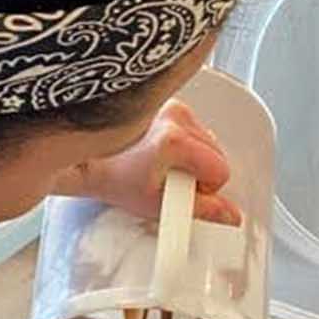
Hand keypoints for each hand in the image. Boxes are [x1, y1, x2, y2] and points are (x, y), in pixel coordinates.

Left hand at [69, 98, 240, 226]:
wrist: (88, 160)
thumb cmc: (115, 179)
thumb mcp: (159, 204)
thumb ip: (200, 210)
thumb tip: (229, 215)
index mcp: (175, 139)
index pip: (220, 169)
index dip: (206, 188)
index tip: (182, 191)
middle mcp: (176, 116)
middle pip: (216, 152)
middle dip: (200, 172)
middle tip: (170, 181)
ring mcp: (172, 107)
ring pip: (207, 139)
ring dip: (192, 157)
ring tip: (162, 165)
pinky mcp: (168, 103)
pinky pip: (193, 128)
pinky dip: (184, 143)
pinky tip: (161, 151)